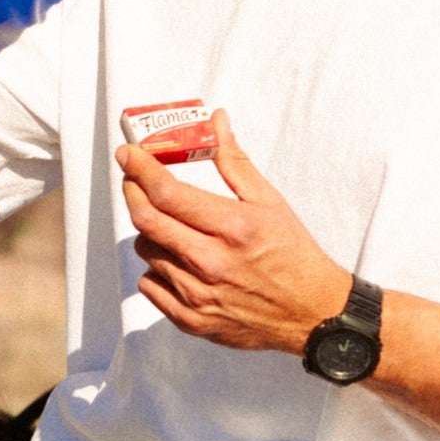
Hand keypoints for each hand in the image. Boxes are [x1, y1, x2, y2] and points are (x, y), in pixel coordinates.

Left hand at [118, 112, 351, 354]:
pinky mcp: (192, 320)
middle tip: (134, 180)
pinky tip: (177, 261)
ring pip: (146, 251)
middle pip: (146, 220)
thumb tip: (216, 120)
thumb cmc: (293, 254)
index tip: (128, 155)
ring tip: (172, 226)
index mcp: (233, 227)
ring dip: (150, 232)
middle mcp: (212, 262)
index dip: (139, 169)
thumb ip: (234, 161)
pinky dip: (155, 268)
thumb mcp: (269, 201)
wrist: (312, 313)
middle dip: (132, 192)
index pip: (167, 193)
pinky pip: (149, 286)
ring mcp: (199, 294)